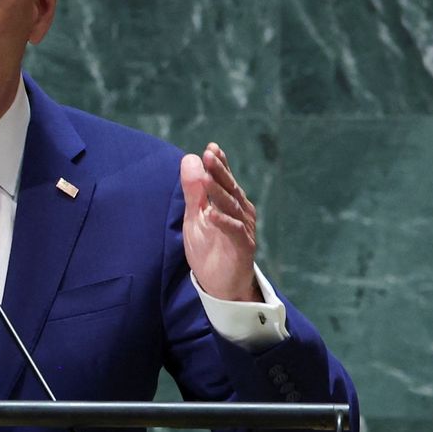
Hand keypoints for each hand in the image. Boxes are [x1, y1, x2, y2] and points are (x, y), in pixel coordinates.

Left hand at [180, 142, 260, 301]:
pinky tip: (211, 213)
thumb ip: (193, 190)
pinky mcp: (242, 246)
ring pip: (231, 206)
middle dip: (220, 171)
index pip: (225, 179)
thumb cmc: (209, 248)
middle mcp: (240, 212)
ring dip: (219, 192)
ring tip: (207, 178)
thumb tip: (190, 159)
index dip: (220, 163)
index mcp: (230, 203)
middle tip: (209, 154)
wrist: (221, 284)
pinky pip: (232, 231)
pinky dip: (222, 221)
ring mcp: (243, 228)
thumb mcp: (195, 217)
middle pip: (229, 188)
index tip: (211, 147)